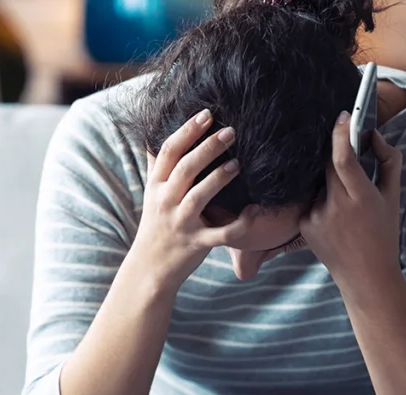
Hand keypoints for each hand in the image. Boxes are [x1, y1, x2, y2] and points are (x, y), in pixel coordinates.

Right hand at [133, 109, 254, 287]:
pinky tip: (255, 211)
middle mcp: (165, 202)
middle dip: (207, 148)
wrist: (150, 268)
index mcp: (156, 186)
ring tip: (237, 163)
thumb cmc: (157, 226)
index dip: (186, 130)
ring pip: (199, 197)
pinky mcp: (197, 243)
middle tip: (230, 131)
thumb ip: (157, 167)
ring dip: (218, 178)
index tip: (207, 114)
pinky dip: (240, 224)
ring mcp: (181, 223)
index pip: (168, 152)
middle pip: (185, 169)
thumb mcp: (152, 194)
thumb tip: (155, 134)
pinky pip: (221, 234)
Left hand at [299, 111, 403, 288]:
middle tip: (346, 148)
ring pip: (320, 181)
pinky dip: (322, 199)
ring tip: (346, 201)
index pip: (343, 157)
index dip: (341, 132)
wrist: (366, 276)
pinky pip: (311, 199)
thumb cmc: (383, 234)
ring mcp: (316, 217)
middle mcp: (335, 206)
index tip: (344, 116)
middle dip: (337, 153)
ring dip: (330, 181)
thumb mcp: (393, 198)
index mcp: (361, 198)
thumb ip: (388, 161)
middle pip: (328, 164)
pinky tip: (335, 217)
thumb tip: (374, 135)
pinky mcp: (304, 225)